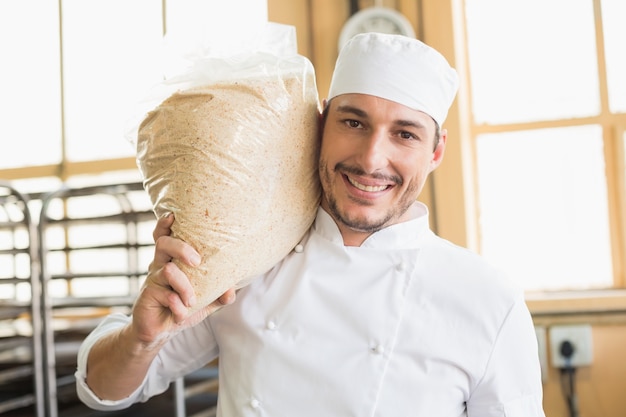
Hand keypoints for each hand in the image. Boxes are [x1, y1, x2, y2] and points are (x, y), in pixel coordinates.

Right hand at [130, 213, 235, 347]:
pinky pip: (166, 295)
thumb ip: (220, 295)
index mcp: (173, 260)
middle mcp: (161, 265)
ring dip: (185, 287)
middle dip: (181, 248)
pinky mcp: (148, 296)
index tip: (172, 215)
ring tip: (191, 301)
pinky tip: (180, 314)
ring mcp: (153, 280)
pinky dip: (177, 306)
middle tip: (197, 261)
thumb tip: (232, 290)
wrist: (159, 331)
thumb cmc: (182, 307)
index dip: (164, 224)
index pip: (164, 236)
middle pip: (164, 244)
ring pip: (167, 270)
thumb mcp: (206, 301)